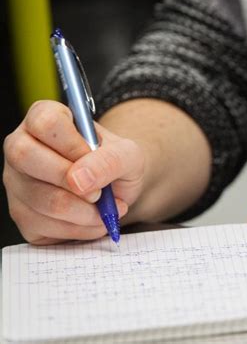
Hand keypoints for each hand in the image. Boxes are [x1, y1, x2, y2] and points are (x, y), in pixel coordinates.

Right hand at [3, 100, 144, 244]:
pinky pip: (44, 225)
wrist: (116, 189)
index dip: (72, 144)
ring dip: (83, 211)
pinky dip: (78, 228)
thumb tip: (79, 180)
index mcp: (46, 117)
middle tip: (99, 192)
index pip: (45, 121)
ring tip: (105, 208)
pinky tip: (93, 219)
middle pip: (25, 156)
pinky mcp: (21, 213)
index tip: (92, 157)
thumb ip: (110, 160)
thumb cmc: (116, 163)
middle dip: (70, 180)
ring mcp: (16, 181)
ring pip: (40, 198)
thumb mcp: (128, 154)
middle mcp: (21, 145)